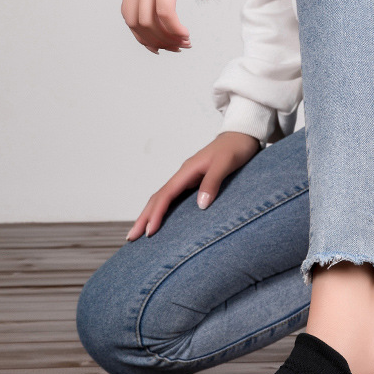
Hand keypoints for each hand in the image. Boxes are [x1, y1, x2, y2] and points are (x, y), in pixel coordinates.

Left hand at [121, 0, 230, 53]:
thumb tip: (167, 5)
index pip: (129, 11)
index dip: (141, 34)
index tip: (159, 45)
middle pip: (135, 19)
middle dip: (154, 40)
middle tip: (174, 47)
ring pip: (149, 19)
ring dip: (167, 37)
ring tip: (183, 42)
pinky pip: (165, 11)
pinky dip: (174, 28)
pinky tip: (185, 33)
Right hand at [126, 131, 261, 239]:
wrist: (242, 136)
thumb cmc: (235, 148)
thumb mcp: (226, 163)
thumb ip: (213, 181)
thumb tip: (200, 205)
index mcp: (187, 170)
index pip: (166, 194)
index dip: (156, 214)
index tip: (149, 232)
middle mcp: (184, 174)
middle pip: (158, 197)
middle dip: (144, 217)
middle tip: (131, 238)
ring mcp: (187, 178)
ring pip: (163, 197)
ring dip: (150, 214)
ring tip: (139, 232)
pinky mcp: (193, 181)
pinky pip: (173, 198)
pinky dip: (162, 209)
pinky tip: (160, 219)